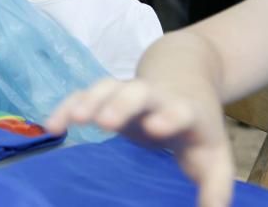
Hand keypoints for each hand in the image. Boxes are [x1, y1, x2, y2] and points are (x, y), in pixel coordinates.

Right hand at [46, 78, 233, 206]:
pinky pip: (83, 95)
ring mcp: (126, 91)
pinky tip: (52, 126)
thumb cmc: (197, 127)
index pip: (178, 109)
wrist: (184, 78)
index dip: (168, 116)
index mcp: (185, 110)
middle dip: (121, 104)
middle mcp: (153, 96)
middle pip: (137, 91)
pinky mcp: (106, 95)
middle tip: (105, 122)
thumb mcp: (214, 156)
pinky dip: (67, 106)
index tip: (155, 129)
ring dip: (91, 100)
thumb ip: (215, 187)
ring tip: (75, 119)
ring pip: (107, 87)